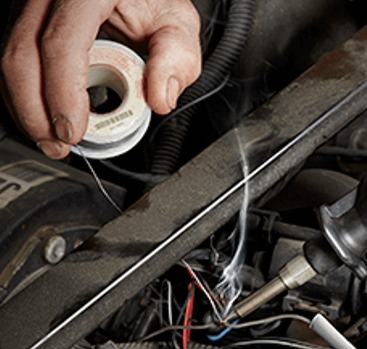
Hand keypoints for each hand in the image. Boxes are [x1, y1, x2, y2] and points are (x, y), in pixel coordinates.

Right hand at [1, 0, 201, 158]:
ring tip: (51, 139)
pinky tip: (43, 116)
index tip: (73, 130)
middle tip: (58, 144)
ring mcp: (34, 2)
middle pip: (22, 53)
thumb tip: (160, 99)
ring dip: (25, 105)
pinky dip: (25, 91)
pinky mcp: (30, 16)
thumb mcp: (177, 23)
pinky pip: (15, 54)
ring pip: (10, 55)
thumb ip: (175, 59)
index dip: (61, 94)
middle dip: (34, 110)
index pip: (61, 44)